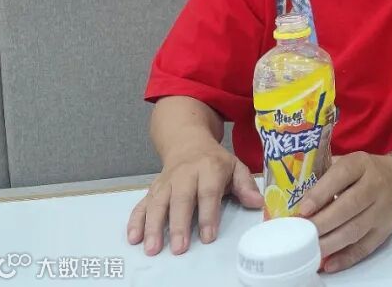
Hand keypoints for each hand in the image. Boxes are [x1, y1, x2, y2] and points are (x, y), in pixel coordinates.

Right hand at [126, 136, 262, 254]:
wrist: (187, 142)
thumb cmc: (215, 161)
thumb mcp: (236, 166)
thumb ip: (245, 185)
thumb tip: (257, 203)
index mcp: (209, 168)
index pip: (208, 192)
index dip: (208, 214)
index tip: (208, 236)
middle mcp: (185, 174)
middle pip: (181, 199)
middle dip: (179, 224)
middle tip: (179, 248)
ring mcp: (166, 182)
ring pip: (158, 203)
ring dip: (153, 226)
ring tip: (152, 248)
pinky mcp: (153, 188)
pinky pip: (142, 203)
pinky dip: (136, 220)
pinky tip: (134, 237)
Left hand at [295, 152, 391, 272]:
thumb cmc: (364, 172)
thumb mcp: (349, 163)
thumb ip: (325, 174)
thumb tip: (292, 195)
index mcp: (361, 164)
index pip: (342, 175)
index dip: (321, 192)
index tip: (303, 209)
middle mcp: (375, 185)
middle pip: (349, 206)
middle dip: (322, 223)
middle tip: (300, 234)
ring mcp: (382, 209)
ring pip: (355, 230)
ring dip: (330, 243)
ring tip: (309, 251)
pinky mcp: (385, 230)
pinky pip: (365, 247)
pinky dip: (346, 258)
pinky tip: (328, 264)